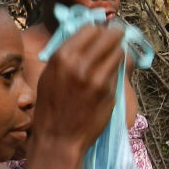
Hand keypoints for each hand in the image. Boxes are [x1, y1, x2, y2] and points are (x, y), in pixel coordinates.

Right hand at [32, 24, 124, 148]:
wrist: (58, 139)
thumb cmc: (50, 107)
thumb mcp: (49, 75)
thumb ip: (68, 55)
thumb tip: (88, 38)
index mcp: (61, 57)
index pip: (89, 29)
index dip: (98, 30)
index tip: (102, 33)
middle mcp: (79, 64)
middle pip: (108, 37)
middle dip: (114, 36)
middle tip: (117, 38)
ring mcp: (96, 78)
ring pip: (118, 52)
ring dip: (118, 52)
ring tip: (114, 56)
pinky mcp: (108, 92)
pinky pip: (118, 72)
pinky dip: (117, 70)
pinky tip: (110, 75)